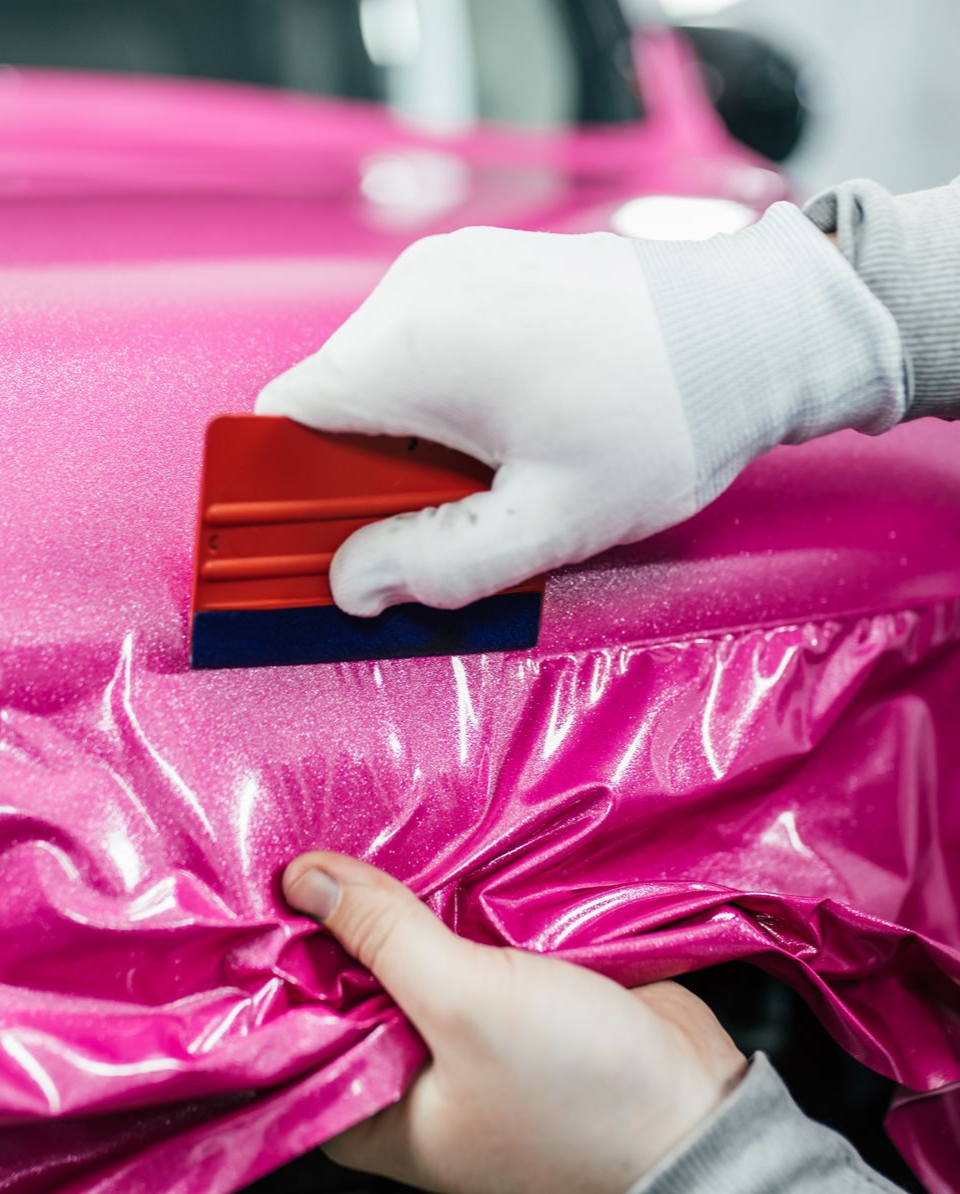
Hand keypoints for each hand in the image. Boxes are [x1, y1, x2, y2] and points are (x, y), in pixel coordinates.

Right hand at [257, 215, 903, 616]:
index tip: (313, 542)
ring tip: (489, 479)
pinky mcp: (488, 266)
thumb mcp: (549, 521)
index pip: (285, 418)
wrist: (754, 330)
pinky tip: (506, 433)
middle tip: (430, 530)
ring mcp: (454, 266)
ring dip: (406, 441)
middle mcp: (417, 287)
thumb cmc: (662, 423)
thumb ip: (438, 563)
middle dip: (362, 477)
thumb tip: (352, 585)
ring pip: (379, 374)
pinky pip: (424, 344)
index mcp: (413, 343)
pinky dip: (438, 400)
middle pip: (333, 401)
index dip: (283, 493)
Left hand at [282, 851, 746, 1193]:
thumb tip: (308, 879)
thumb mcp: (466, 1004)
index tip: (264, 880)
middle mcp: (404, 1074)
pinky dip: (459, 900)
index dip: (277, 952)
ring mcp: (460, 1032)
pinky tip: (448, 849)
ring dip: (406, 899)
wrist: (700, 1112)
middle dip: (344, 913)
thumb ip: (383, 936)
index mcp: (370, 1108)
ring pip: (409, 948)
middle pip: (350, 975)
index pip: (290, 1023)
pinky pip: (464, 937)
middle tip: (322, 833)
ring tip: (380, 828)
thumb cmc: (582, 1097)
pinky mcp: (508, 997)